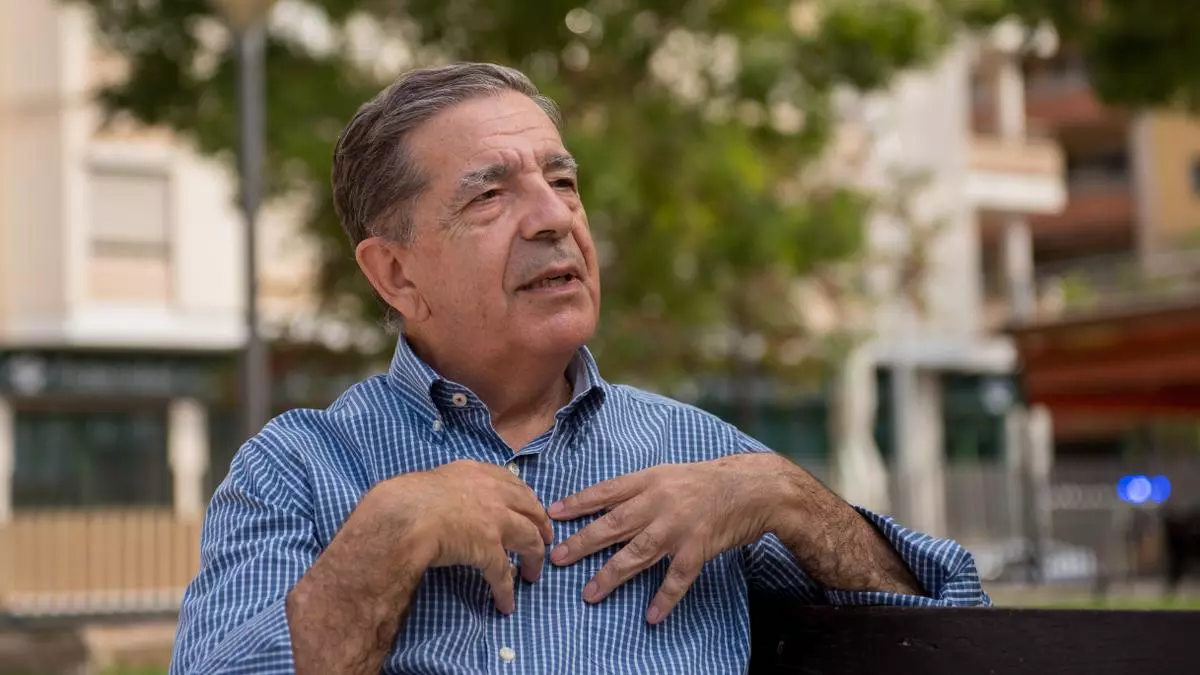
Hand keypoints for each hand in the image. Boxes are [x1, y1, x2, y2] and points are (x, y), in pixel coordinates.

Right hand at [374, 459, 553, 613]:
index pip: (514, 485)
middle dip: (541, 526)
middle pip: (531, 510)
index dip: (527, 500)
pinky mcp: (490, 549)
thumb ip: (452, 488)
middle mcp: (494, 494)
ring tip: (533, 574)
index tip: (532, 510)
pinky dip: (506, 590)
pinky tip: (506, 604)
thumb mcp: (436, 481)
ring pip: (529, 540)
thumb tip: (447, 500)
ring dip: (534, 559)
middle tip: (546, 539)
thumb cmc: (409, 498)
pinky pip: (503, 574)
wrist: (405, 515)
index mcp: (479, 474)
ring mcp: (496, 521)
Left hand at [546, 453, 786, 623]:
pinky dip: (664, 598)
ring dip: (611, 575)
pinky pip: (677, 578)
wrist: (753, 487)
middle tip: (558, 558)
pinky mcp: (698, 548)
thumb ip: (641, 490)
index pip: (607, 491)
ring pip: (638, 554)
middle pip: (614, 524)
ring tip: (590, 593)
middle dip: (584, 542)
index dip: (579, 503)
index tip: (553, 513)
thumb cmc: (709, 480)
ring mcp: (678, 527)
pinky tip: (651, 616)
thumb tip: (608, 504)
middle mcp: (660, 502)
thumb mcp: (670, 474)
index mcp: (651, 480)